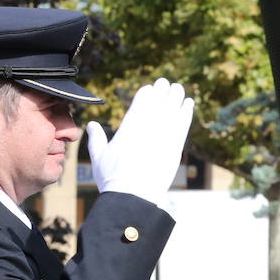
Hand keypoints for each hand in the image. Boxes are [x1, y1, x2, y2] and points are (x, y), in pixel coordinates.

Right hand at [85, 78, 194, 204]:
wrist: (133, 197)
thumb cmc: (113, 179)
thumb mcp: (99, 157)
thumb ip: (97, 138)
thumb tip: (91, 124)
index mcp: (128, 129)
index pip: (140, 105)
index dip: (146, 94)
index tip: (150, 88)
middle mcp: (146, 130)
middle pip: (157, 104)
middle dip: (162, 91)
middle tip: (166, 83)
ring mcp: (162, 138)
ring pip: (171, 111)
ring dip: (175, 97)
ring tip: (178, 89)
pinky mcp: (175, 148)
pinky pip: (182, 125)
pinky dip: (186, 113)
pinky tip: (188, 104)